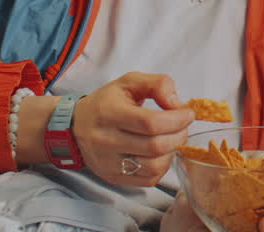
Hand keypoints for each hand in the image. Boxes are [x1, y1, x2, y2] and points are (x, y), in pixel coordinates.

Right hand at [74, 71, 194, 185]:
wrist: (75, 127)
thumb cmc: (106, 102)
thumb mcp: (129, 82)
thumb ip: (158, 84)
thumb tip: (177, 104)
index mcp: (110, 113)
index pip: (150, 122)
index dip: (176, 119)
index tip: (188, 114)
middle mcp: (106, 140)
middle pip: (155, 146)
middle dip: (179, 135)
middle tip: (184, 126)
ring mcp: (109, 163)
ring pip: (153, 166)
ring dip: (172, 152)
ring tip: (173, 139)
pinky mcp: (113, 177)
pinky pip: (148, 180)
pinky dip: (162, 167)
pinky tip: (161, 153)